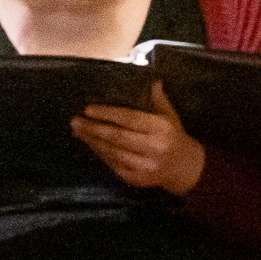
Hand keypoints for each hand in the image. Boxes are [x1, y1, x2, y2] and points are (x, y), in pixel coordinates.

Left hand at [73, 81, 205, 195]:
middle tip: (75, 120)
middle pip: (117, 137)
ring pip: (113, 152)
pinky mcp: (137, 179)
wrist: (186, 169)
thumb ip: (158, 99)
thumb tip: (153, 80)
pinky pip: (113, 165)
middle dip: (93, 128)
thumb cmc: (173, 137)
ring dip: (92, 141)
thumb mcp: (170, 116)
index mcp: (162, 129)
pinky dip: (100, 153)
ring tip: (77, 131)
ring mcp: (146, 166)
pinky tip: (90, 143)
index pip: (130, 119)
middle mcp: (155, 148)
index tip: (88, 109)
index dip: (107, 114)